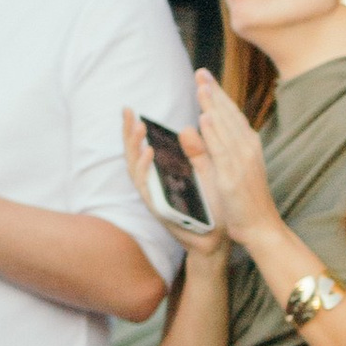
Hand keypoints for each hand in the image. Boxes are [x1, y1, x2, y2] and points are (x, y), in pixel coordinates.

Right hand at [121, 107, 226, 257]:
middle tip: (126, 112)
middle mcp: (154, 183)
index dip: (134, 129)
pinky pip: (146, 186)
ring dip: (134, 147)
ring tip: (137, 127)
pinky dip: (145, 167)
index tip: (129, 109)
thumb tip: (186, 127)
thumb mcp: (207, 171)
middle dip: (127, 134)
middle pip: (133, 154)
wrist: (219, 236)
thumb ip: (196, 151)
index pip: (143, 146)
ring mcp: (154, 195)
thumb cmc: (213, 205)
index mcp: (163, 172)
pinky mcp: (157, 207)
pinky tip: (149, 151)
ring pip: (134, 168)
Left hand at [186, 71, 275, 247]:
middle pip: (229, 115)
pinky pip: (222, 150)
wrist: (260, 227)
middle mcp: (248, 148)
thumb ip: (211, 148)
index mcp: (247, 146)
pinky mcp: (234, 176)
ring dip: (213, 105)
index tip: (205, 78)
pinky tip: (205, 116)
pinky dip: (214, 132)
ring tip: (201, 85)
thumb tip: (196, 124)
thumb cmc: (244, 201)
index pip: (231, 115)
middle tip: (200, 72)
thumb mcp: (228, 169)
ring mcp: (242, 161)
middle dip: (214, 92)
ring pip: (226, 128)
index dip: (218, 95)